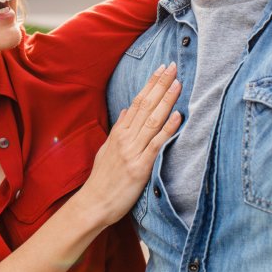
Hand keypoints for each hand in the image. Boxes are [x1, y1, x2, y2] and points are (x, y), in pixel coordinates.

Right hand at [76, 63, 181, 226]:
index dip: (151, 84)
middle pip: (146, 105)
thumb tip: (128, 110)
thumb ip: (119, 129)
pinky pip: (156, 144)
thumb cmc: (102, 179)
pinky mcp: (140, 167)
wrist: (94, 204)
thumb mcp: (107, 149)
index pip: (137, 102)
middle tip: (173, 66)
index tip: (162, 69)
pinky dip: (167, 129)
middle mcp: (126, 138)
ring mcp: (133, 152)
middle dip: (161, 84)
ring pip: (152, 120)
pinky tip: (177, 116)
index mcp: (119, 133)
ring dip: (166, 100)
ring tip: (178, 83)